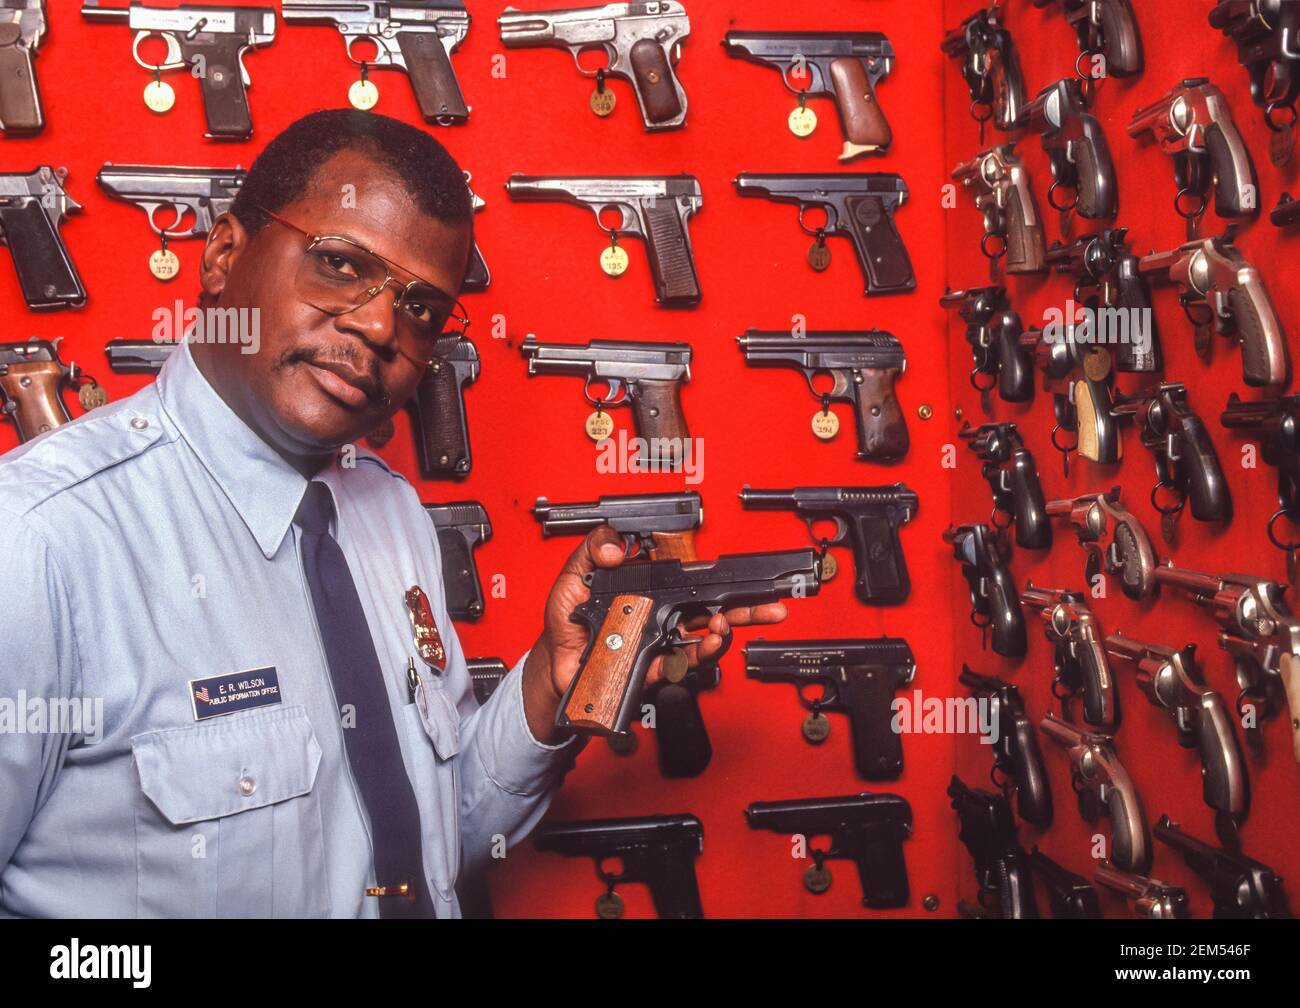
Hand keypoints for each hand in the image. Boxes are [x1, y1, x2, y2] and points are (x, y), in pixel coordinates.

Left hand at [520, 526, 788, 741]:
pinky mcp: (654, 666)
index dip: (719, 579)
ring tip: (729, 624)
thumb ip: (593, 549)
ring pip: (704, 637)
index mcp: (649, 590)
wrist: (554, 662)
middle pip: (711, 609)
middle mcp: (662, 616)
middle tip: (771, 606)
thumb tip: (616, 545)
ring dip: (724, 632)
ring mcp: (661, 642)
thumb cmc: (566, 620)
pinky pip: (684, 662)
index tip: (744, 576)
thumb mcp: (574, 576)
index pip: (691, 580)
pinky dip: (700, 653)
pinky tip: (707, 643)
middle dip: (745, 607)